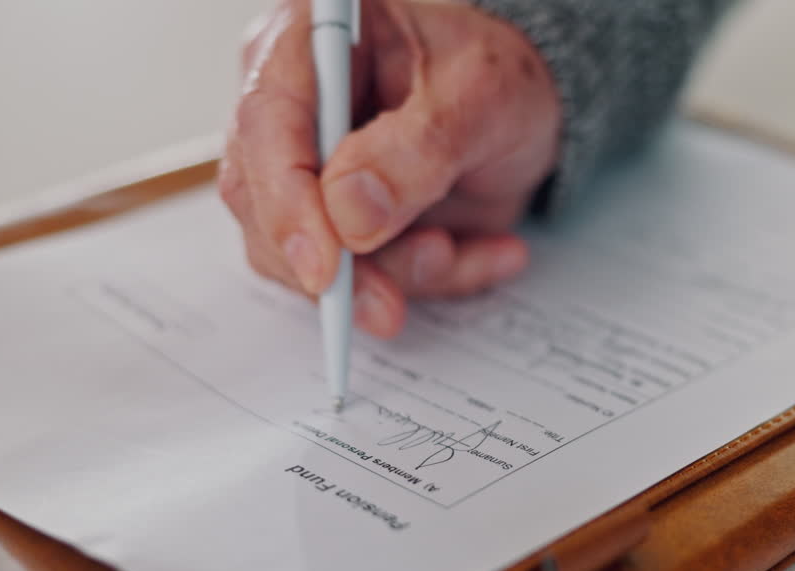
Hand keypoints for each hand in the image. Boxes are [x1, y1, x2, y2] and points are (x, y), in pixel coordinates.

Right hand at [219, 0, 560, 336]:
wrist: (531, 110)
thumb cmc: (499, 77)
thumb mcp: (483, 94)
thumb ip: (418, 149)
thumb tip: (347, 213)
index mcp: (310, 41)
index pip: (267, 123)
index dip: (285, 202)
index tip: (324, 267)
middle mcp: (295, 107)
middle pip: (263, 201)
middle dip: (333, 266)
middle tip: (388, 305)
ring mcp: (312, 170)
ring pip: (306, 255)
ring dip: (391, 274)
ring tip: (457, 249)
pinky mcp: (341, 223)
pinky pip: (361, 278)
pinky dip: (429, 280)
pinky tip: (488, 253)